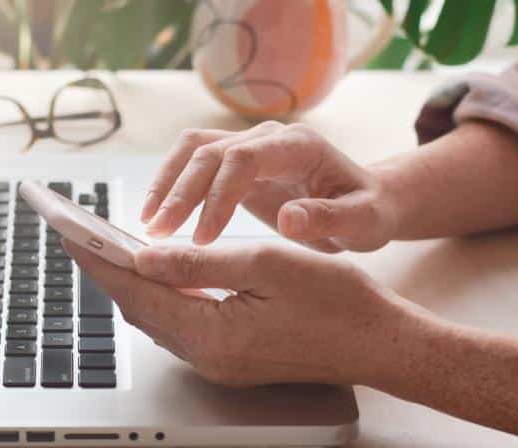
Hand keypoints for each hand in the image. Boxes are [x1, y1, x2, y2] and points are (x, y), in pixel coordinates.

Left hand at [64, 240, 417, 387]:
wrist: (379, 344)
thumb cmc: (336, 302)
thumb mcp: (266, 265)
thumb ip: (200, 261)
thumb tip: (146, 255)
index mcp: (212, 335)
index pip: (137, 292)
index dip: (99, 259)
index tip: (69, 231)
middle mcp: (208, 358)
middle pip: (140, 309)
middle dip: (109, 271)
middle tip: (83, 235)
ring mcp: (220, 365)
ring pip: (160, 319)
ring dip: (137, 284)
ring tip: (114, 248)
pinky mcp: (233, 361)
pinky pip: (184, 326)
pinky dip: (167, 297)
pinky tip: (165, 274)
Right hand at [141, 121, 398, 252]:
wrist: (364, 202)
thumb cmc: (367, 213)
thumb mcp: (364, 222)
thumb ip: (331, 218)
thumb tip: (290, 218)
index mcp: (299, 147)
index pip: (244, 157)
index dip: (218, 195)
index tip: (204, 238)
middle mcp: (269, 138)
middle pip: (210, 151)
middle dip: (181, 193)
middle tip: (160, 235)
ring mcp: (249, 146)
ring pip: (193, 150)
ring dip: (167, 184)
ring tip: (149, 225)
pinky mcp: (235, 162)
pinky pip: (193, 163)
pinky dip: (171, 185)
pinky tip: (158, 216)